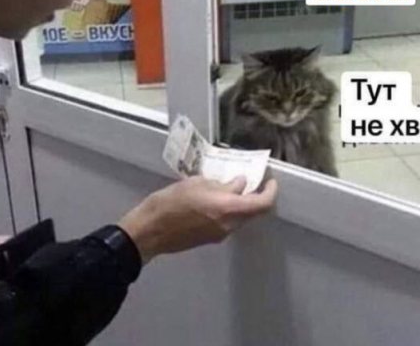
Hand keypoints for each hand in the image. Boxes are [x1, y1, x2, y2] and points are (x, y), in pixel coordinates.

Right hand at [118, 176, 277, 263]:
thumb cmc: (171, 202)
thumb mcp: (197, 183)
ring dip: (241, 203)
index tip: (270, 180)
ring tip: (230, 185)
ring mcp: (220, 235)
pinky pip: (228, 222)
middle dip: (256, 196)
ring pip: (240, 217)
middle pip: (253, 212)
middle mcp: (229, 225)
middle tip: (251, 180)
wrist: (149, 231)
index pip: (261, 204)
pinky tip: (216, 198)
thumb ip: (222, 184)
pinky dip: (229, 210)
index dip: (270, 192)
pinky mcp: (210, 238)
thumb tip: (240, 184)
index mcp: (228, 209)